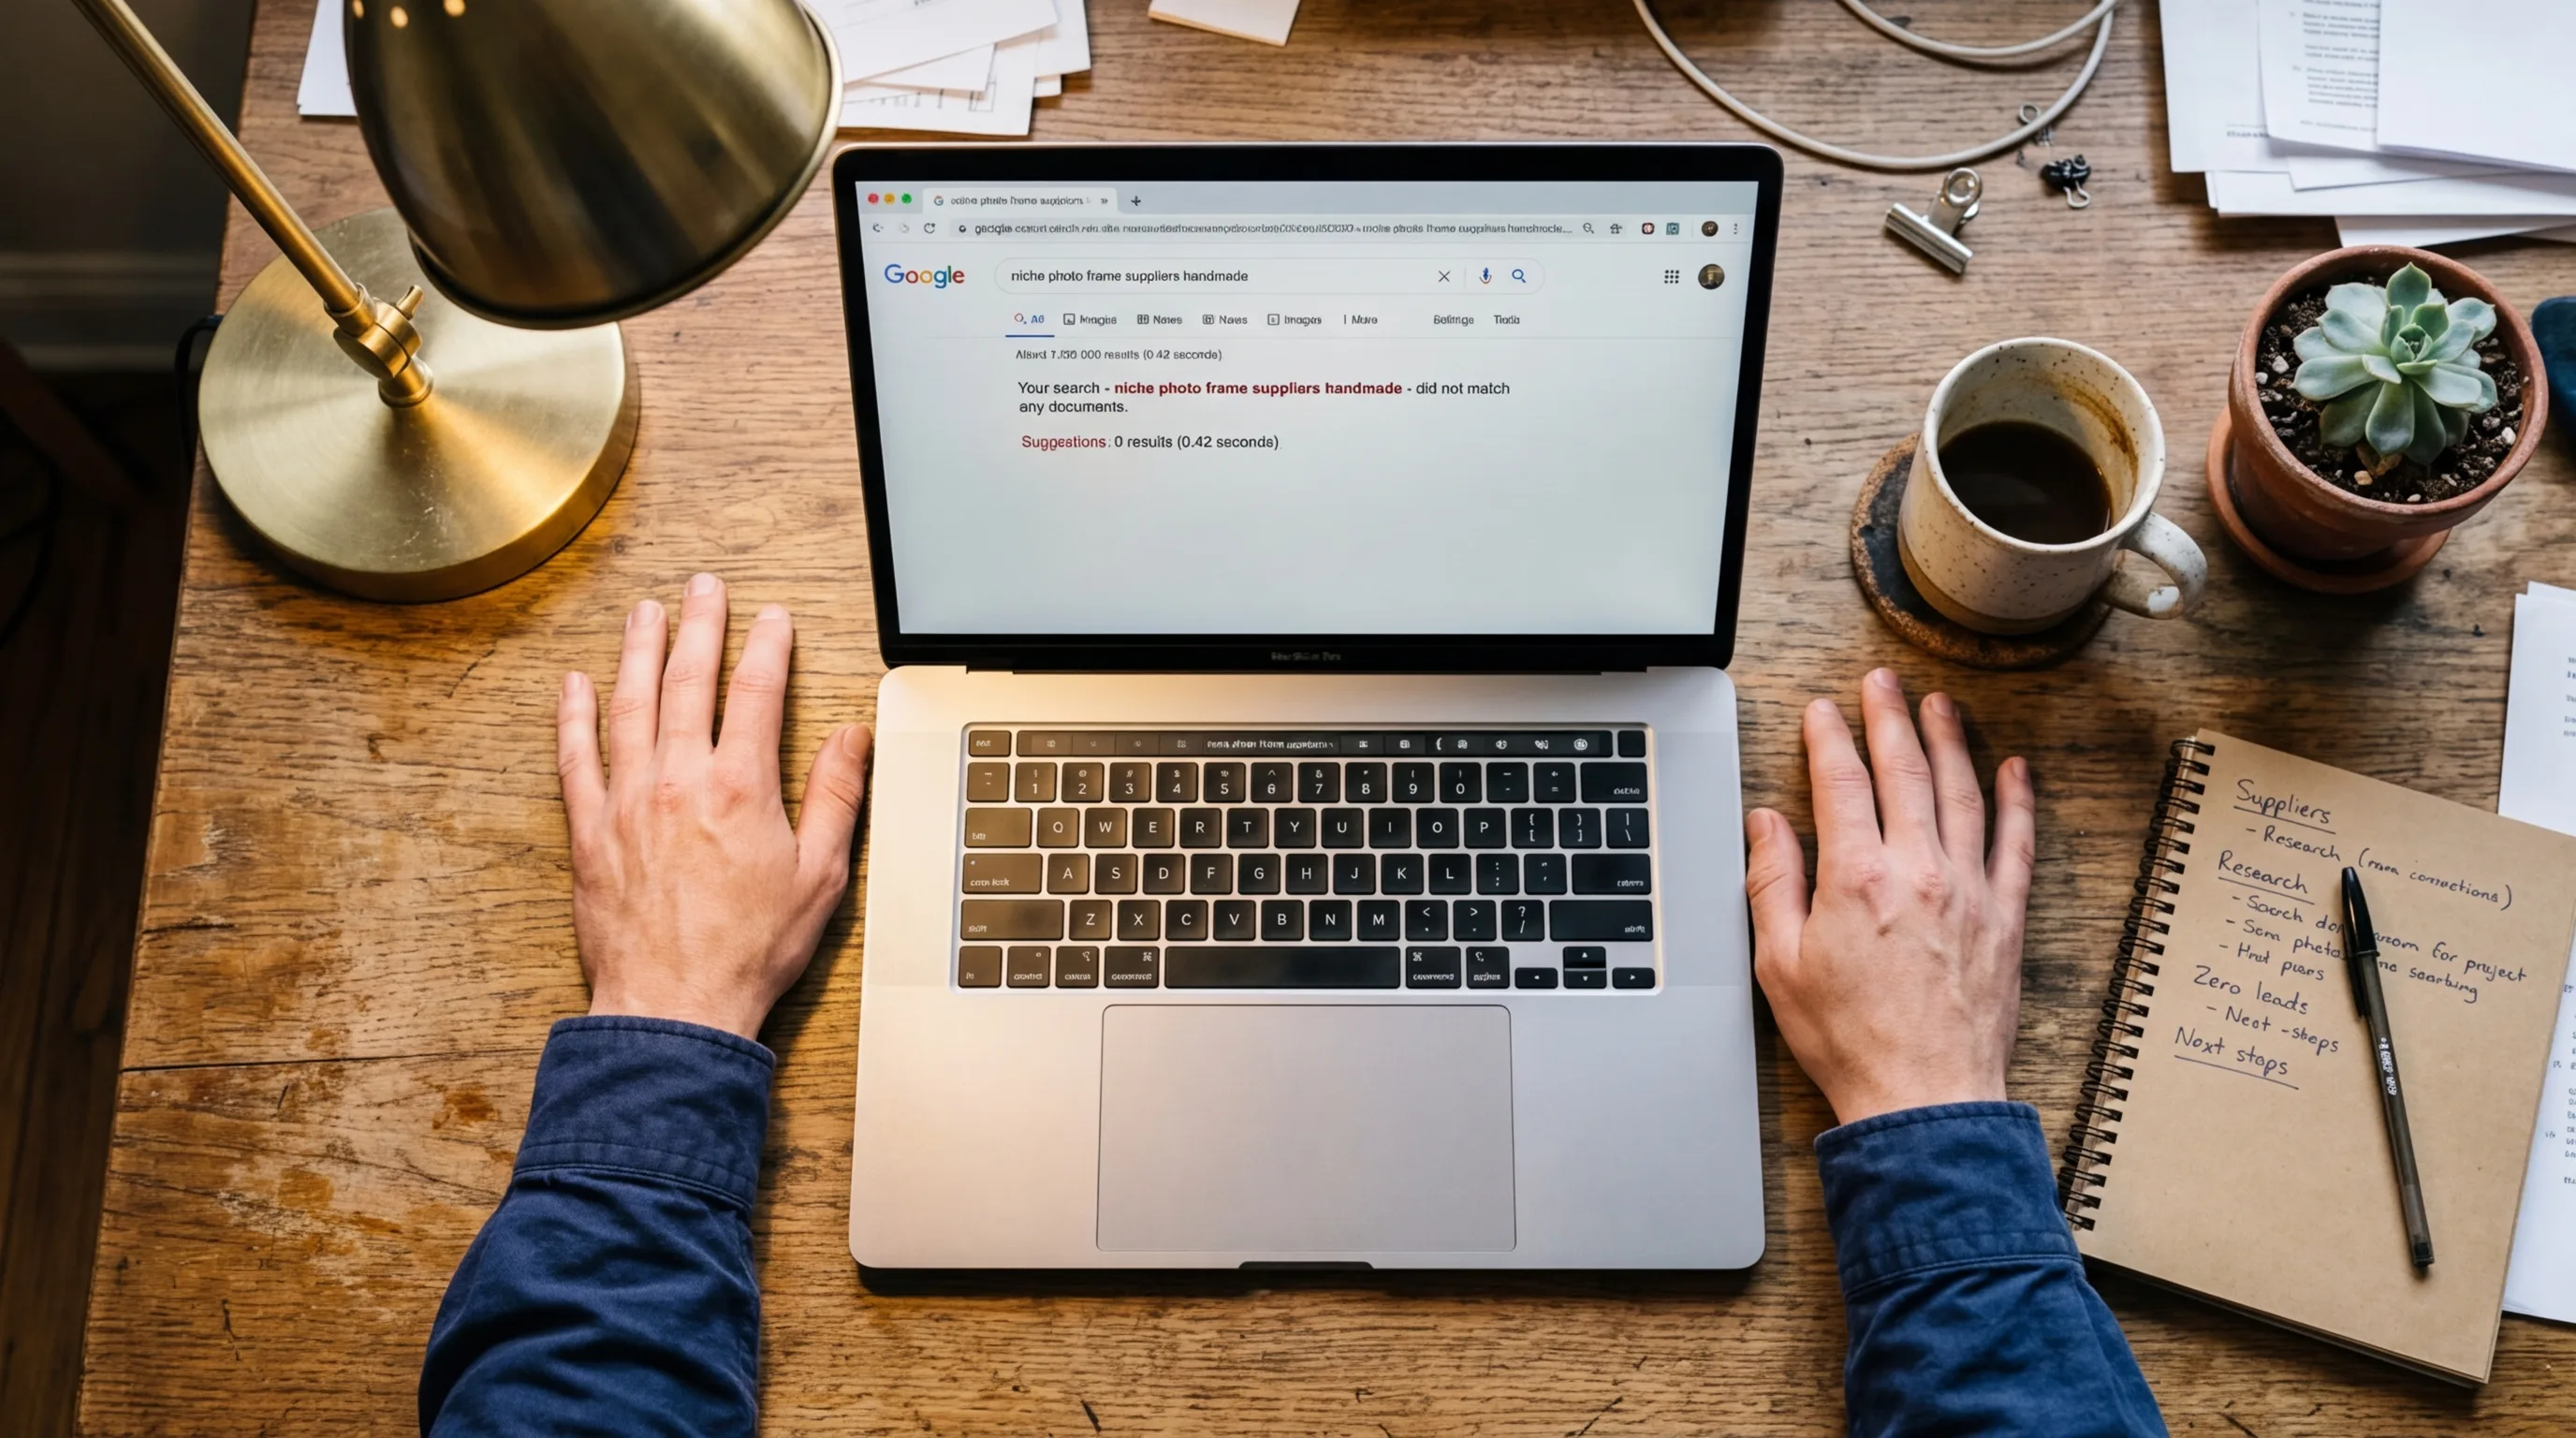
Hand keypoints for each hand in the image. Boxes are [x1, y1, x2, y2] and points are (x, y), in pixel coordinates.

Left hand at [555, 574, 871, 1039]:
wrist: (676, 1006)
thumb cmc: (750, 950)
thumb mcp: (821, 875)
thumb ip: (837, 797)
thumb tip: (853, 738)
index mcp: (741, 788)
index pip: (757, 694)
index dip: (767, 647)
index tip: (772, 619)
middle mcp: (679, 781)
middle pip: (690, 682)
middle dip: (701, 626)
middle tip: (705, 588)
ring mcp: (628, 802)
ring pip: (631, 705)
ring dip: (639, 652)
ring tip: (646, 613)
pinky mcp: (590, 831)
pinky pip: (576, 758)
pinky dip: (573, 717)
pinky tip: (574, 685)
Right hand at [1743, 669, 2035, 1125]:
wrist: (1922, 1097)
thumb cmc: (1847, 1040)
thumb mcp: (1779, 964)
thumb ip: (1771, 883)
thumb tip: (1765, 824)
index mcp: (1856, 880)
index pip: (1841, 784)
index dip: (1829, 739)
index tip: (1820, 712)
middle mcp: (1917, 872)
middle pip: (1904, 772)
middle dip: (1889, 718)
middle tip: (1882, 682)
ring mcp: (1968, 891)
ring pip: (1961, 794)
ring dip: (1949, 742)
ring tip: (1939, 704)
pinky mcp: (2005, 917)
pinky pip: (2016, 844)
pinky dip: (2017, 801)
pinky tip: (2014, 770)